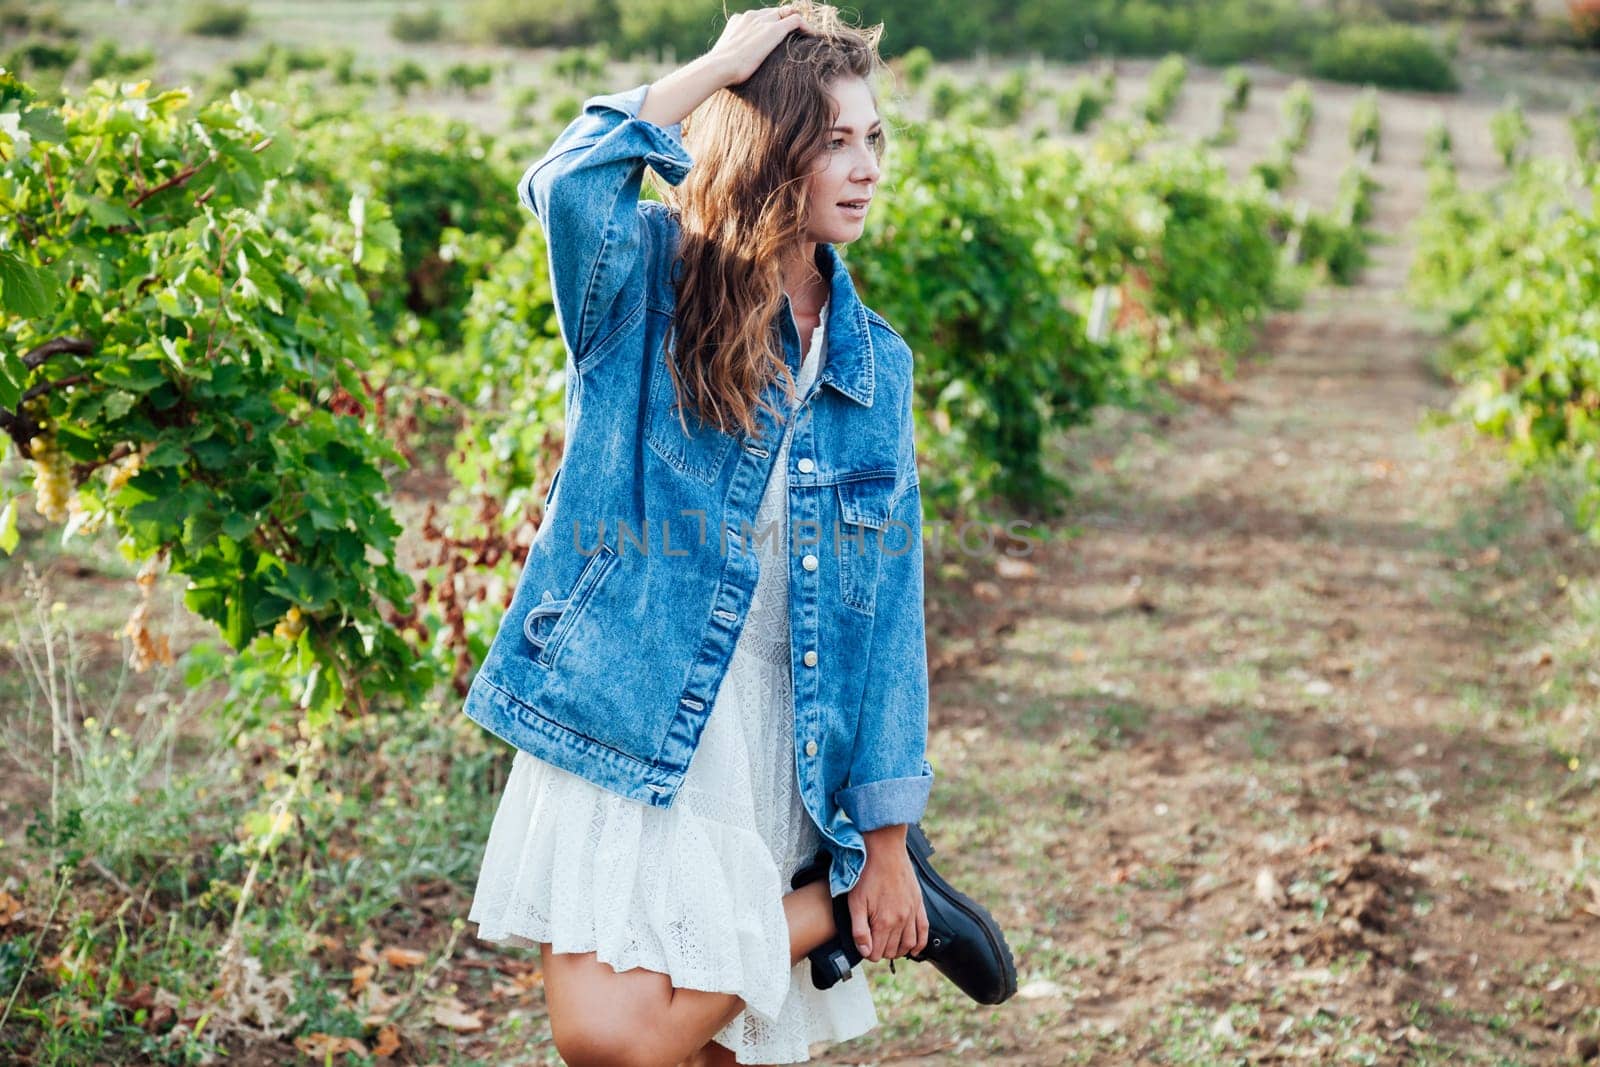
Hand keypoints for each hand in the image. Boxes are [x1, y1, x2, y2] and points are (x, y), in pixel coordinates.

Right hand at [706, 4, 813, 86]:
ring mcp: (762, 21)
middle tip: (795, 36)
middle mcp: (751, 16)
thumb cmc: (719, 70)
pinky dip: (805, 26)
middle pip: (774, 12)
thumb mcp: (724, 58)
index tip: (776, 38)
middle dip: (785, 21)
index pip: (759, 17)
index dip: (770, 24)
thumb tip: (736, 70)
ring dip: (796, 23)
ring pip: (786, 13)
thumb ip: (733, 56)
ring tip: (805, 36)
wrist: (719, 66)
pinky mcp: (773, 30)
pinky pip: (796, 20)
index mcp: (738, 21)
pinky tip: (812, 37)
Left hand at [846, 825, 929, 961]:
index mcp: (884, 921)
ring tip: (889, 946)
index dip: (868, 952)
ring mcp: (912, 912)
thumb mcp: (855, 902)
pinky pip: (924, 931)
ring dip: (898, 950)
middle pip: (892, 951)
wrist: (884, 850)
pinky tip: (914, 950)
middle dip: (881, 951)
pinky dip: (920, 944)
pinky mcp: (919, 904)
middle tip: (873, 943)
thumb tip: (865, 951)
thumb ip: (859, 930)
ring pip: (908, 944)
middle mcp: (901, 920)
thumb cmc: (867, 873)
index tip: (864, 945)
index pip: (877, 953)